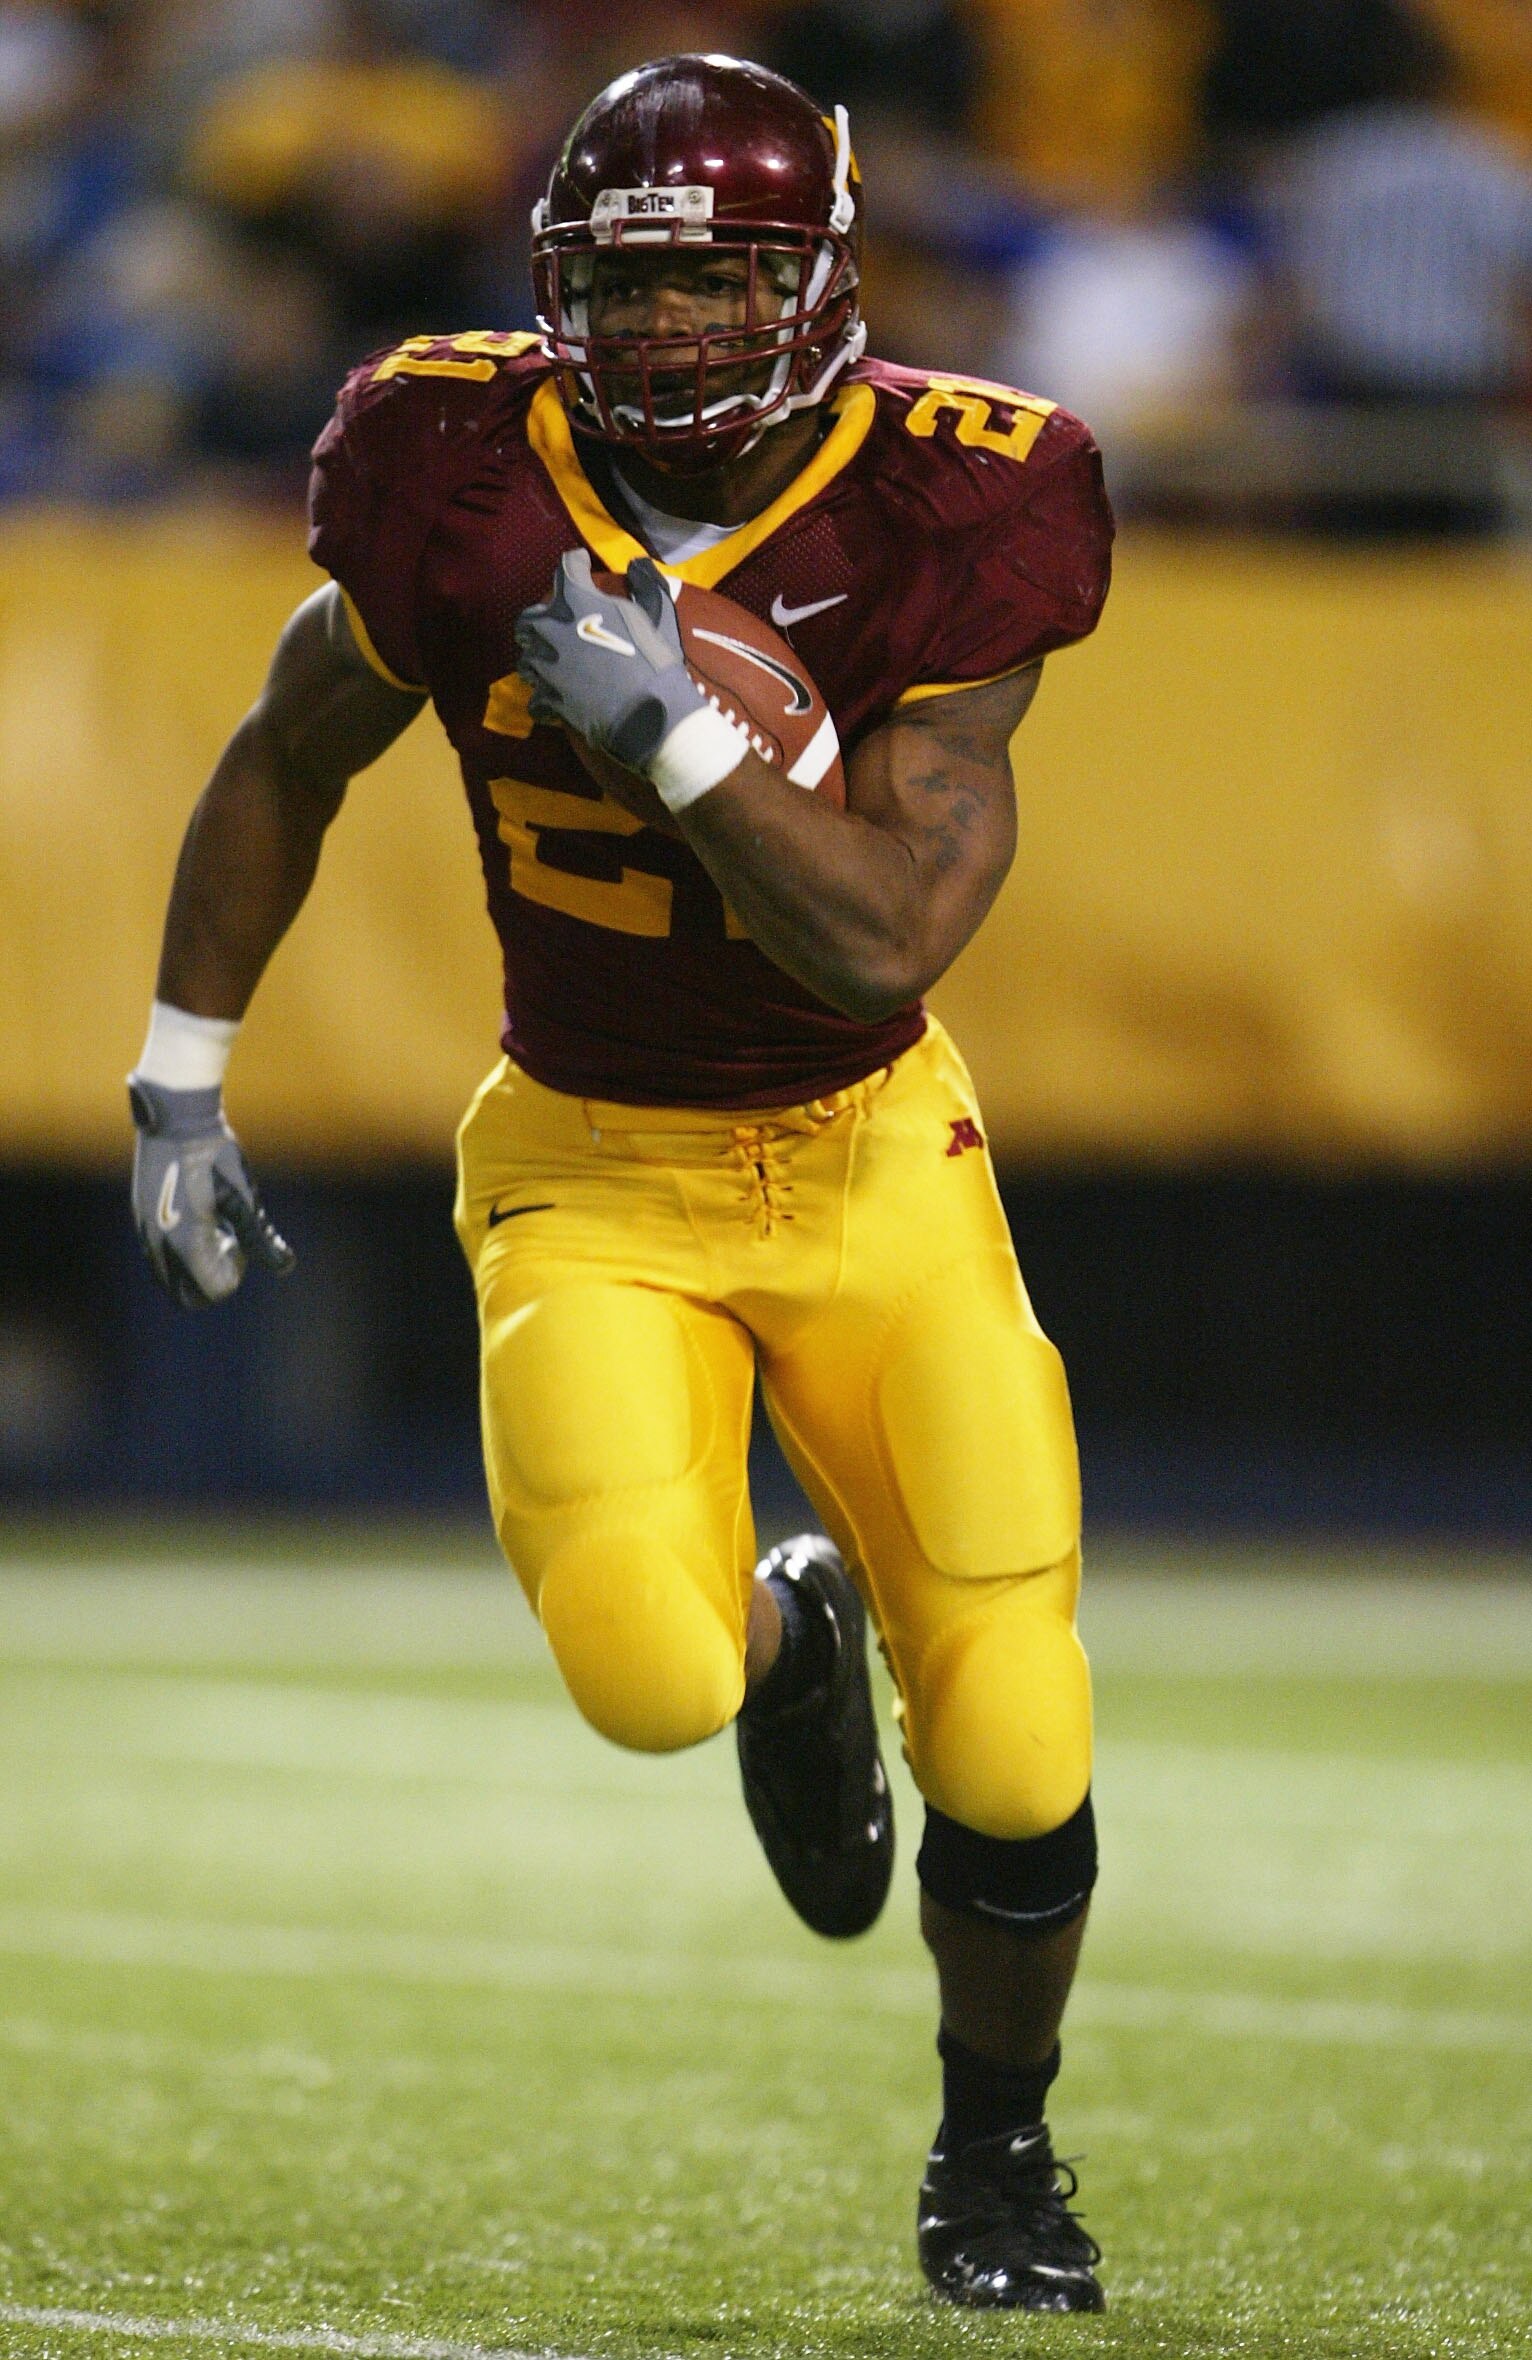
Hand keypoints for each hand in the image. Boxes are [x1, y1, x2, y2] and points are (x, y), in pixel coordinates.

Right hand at [128, 1077, 294, 1308]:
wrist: (176, 1117)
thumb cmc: (215, 1156)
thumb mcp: (244, 1198)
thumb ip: (260, 1238)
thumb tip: (284, 1267)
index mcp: (184, 1243)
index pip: (213, 1290)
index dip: (234, 1272)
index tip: (240, 1239)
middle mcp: (157, 1243)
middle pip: (185, 1294)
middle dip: (212, 1277)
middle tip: (229, 1239)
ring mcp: (144, 1229)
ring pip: (169, 1276)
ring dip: (195, 1264)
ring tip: (214, 1224)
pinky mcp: (141, 1215)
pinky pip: (159, 1254)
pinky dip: (180, 1249)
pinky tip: (198, 1213)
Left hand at [514, 550, 705, 771]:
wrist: (649, 712)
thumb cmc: (655, 661)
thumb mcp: (656, 616)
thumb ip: (644, 586)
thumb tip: (638, 565)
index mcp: (578, 602)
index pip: (566, 567)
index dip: (575, 562)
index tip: (580, 563)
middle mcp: (554, 630)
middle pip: (528, 619)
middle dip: (538, 620)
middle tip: (553, 626)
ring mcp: (548, 668)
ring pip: (527, 659)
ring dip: (538, 660)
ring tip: (551, 665)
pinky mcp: (550, 700)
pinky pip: (536, 699)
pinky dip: (543, 699)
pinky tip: (554, 700)